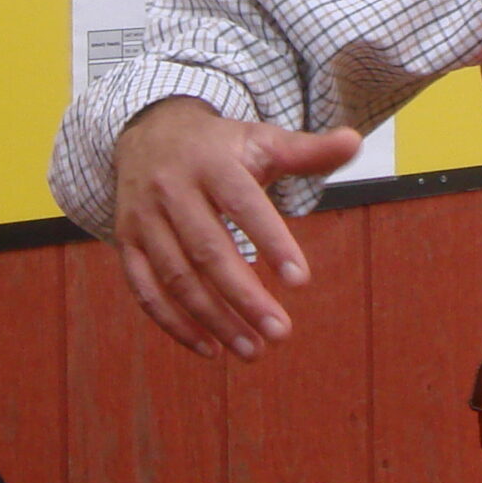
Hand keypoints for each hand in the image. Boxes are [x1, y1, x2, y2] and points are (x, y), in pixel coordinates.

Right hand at [109, 98, 360, 361]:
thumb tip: (355, 141)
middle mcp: (172, 189)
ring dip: (214, 319)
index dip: (271, 241)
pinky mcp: (126, 242)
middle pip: (207, 249)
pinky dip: (174, 324)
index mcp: (211, 162)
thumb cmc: (220, 148)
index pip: (243, 204)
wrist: (150, 133)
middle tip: (281, 332)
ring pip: (176, 277)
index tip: (302, 281)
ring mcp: (144, 218)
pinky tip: (210, 348)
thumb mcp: (261, 140)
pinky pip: (145, 290)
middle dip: (244, 296)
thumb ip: (306, 151)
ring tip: (253, 349)